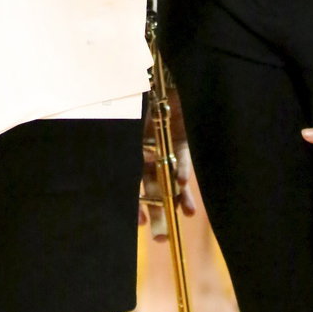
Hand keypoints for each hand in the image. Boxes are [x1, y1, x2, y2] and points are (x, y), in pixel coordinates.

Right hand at [140, 84, 195, 238]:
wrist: (155, 74)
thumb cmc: (136, 96)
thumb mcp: (128, 121)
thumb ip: (133, 144)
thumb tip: (141, 164)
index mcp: (129, 151)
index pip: (131, 183)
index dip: (137, 204)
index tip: (141, 224)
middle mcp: (146, 152)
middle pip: (151, 186)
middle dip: (157, 210)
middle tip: (162, 236)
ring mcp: (164, 147)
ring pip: (169, 177)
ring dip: (175, 197)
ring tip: (182, 217)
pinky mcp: (180, 139)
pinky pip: (181, 158)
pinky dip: (182, 170)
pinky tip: (184, 186)